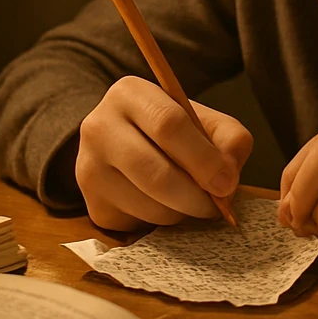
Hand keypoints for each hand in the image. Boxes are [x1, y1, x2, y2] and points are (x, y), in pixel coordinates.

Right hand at [75, 76, 252, 231]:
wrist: (126, 144)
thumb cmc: (172, 130)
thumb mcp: (203, 120)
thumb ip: (228, 138)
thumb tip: (228, 176)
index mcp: (129, 93)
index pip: (168, 124)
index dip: (203, 158)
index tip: (226, 182)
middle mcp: (99, 127)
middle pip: (155, 173)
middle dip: (195, 196)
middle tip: (216, 204)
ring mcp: (89, 168)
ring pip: (149, 205)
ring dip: (182, 211)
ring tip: (193, 200)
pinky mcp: (93, 205)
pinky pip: (139, 225)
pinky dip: (164, 224)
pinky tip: (168, 205)